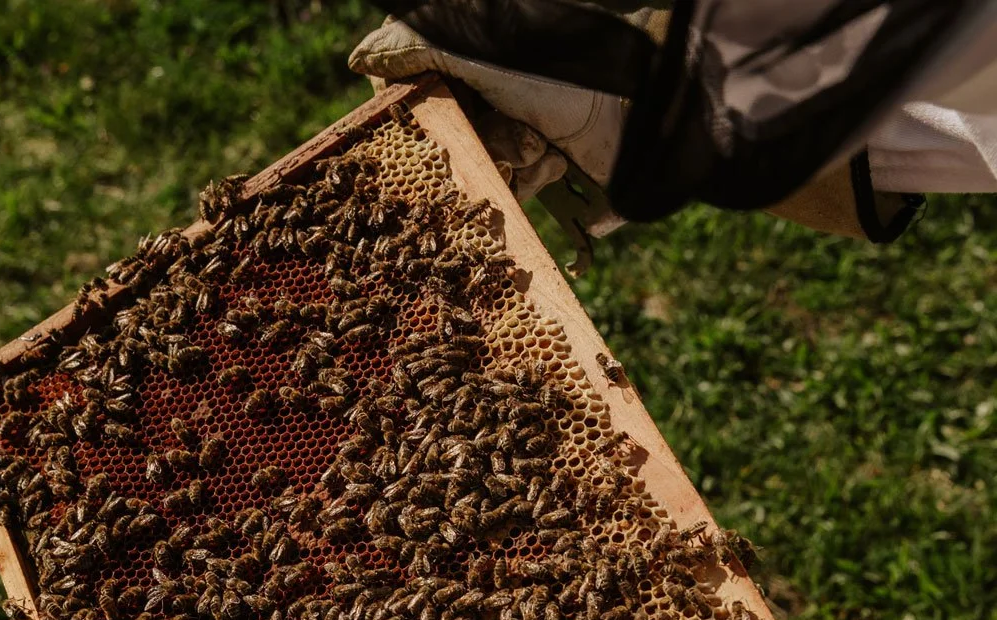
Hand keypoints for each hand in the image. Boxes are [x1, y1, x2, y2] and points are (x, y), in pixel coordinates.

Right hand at [349, 18, 623, 207]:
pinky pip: (512, 190)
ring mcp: (521, 128)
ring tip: (540, 144)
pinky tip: (554, 159)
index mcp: (477, 55)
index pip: (423, 88)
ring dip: (507, 163)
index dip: (419, 112)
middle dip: (473, 144)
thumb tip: (359, 60)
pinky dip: (529, 179)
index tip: (419, 125)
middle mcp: (495, 90)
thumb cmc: (563, 70)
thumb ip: (417, 47)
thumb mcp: (481, 48)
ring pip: (479, 167)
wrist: (642, 115)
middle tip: (504, 134)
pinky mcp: (545, 165)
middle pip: (450, 136)